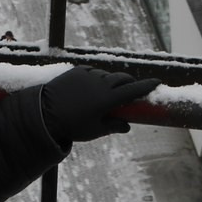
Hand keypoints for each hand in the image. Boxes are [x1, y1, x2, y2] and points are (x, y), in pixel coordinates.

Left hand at [40, 66, 160, 143]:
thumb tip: (127, 126)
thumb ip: (113, 126)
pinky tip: (94, 85)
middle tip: (133, 87)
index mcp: (108, 98)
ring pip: (106, 75)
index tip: (158, 82)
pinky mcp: (76, 71)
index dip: (147, 85)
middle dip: (130, 82)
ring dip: (112, 80)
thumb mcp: (95, 130)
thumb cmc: (72, 126)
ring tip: (110, 90)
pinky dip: (97, 78)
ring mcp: (88, 75)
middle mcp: (101, 83)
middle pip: (122, 78)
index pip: (134, 89)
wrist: (44, 113)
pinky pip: (92, 72)